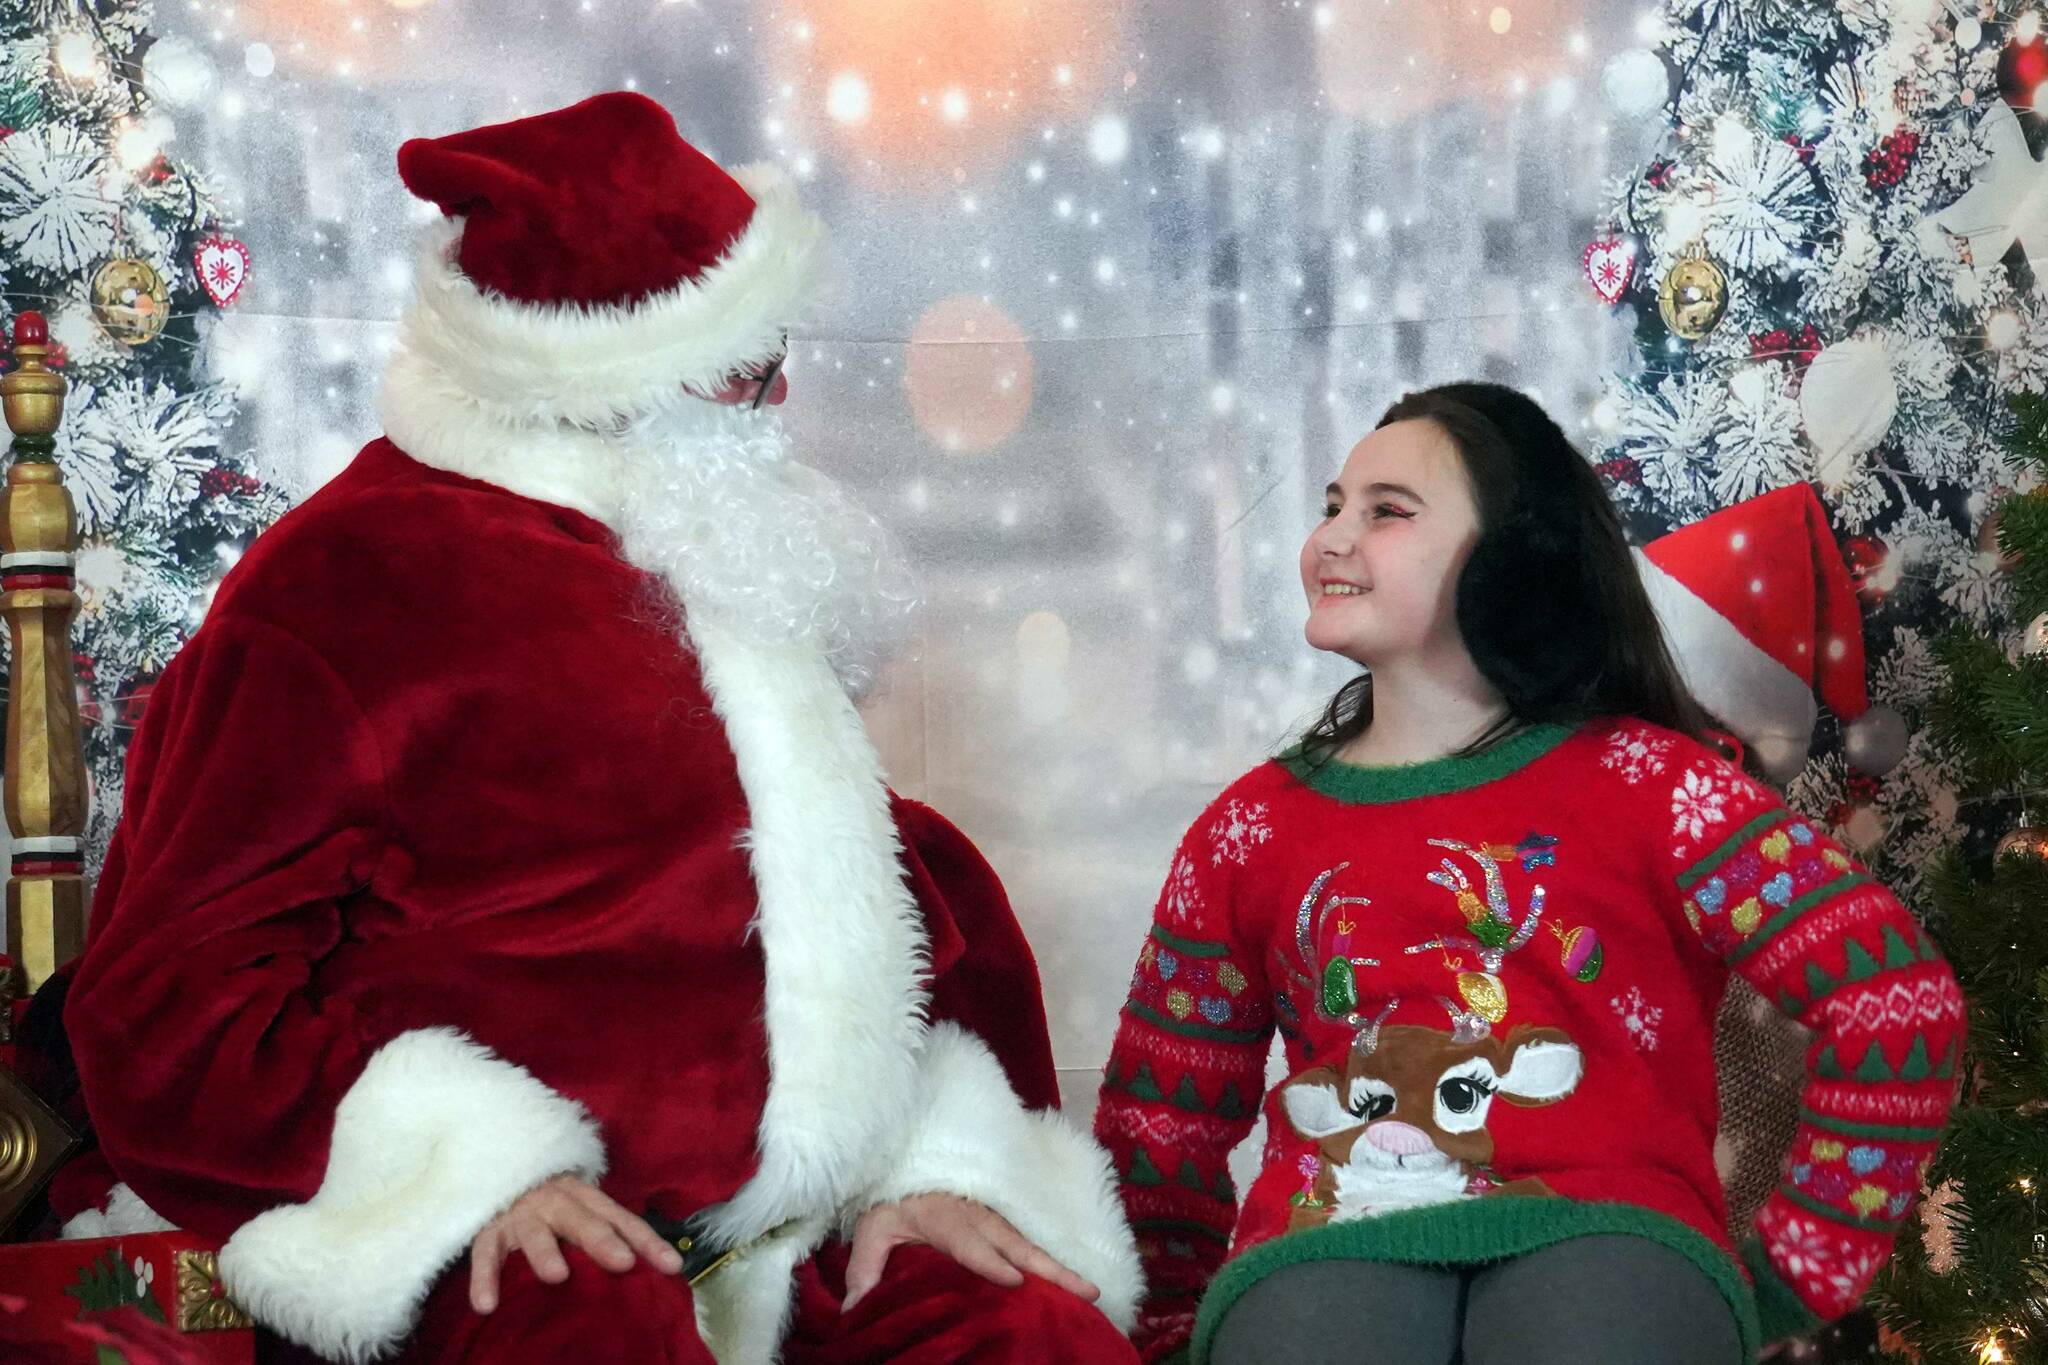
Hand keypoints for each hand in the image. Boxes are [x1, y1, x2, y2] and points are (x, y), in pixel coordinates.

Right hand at [468, 1175, 682, 1311]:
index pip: (622, 1219)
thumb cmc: (553, 1204)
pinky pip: (485, 1254)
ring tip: (558, 1276)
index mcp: (587, 1198)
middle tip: (623, 1262)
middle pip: (583, 1220)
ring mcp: (522, 1215)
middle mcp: (557, 1202)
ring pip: (535, 1232)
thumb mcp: (583, 1211)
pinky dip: (484, 1278)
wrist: (502, 1171)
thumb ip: (608, 1233)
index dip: (648, 1241)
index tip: (672, 1265)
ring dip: (546, 1252)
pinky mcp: (489, 1231)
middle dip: (603, 1240)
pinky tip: (486, 1304)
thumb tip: (652, 1268)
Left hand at [842, 1192, 1098, 1311]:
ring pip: (1032, 1245)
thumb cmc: (893, 1202)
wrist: (911, 1160)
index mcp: (946, 1219)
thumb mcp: (872, 1231)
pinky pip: (1031, 1243)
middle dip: (1049, 1269)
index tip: (1013, 1279)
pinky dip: (1055, 1262)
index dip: (990, 1260)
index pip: (970, 1243)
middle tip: (1084, 1290)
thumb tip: (855, 1312)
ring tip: (1091, 1291)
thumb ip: (865, 1270)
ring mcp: (997, 1219)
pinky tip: (1075, 1283)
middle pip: (1017, 1246)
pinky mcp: (1004, 1223)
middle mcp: (979, 1218)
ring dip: (1061, 1268)